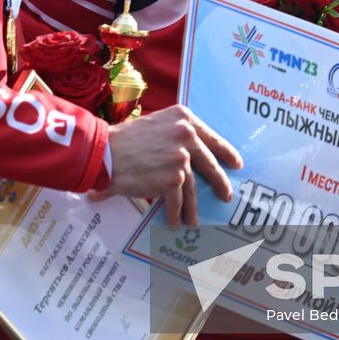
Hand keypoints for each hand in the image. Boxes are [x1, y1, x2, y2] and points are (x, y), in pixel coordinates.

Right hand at [94, 106, 241, 225]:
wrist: (103, 152)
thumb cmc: (122, 140)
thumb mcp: (154, 125)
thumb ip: (173, 135)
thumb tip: (188, 155)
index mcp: (183, 117)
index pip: (211, 137)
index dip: (225, 152)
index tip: (236, 163)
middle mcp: (186, 134)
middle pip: (210, 163)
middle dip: (220, 182)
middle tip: (226, 195)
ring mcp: (182, 157)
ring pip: (194, 188)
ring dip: (194, 207)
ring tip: (194, 220)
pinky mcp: (174, 179)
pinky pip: (179, 201)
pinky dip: (177, 214)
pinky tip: (174, 222)